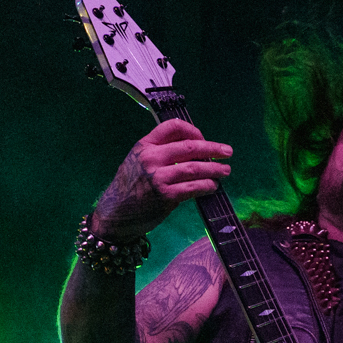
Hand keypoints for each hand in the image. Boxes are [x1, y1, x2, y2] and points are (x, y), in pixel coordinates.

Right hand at [91, 118, 231, 237]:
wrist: (114, 214)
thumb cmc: (129, 188)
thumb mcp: (137, 161)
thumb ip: (159, 153)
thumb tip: (193, 150)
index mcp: (145, 145)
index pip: (174, 127)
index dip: (194, 131)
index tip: (204, 140)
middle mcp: (151, 158)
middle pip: (190, 147)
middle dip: (213, 148)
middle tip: (227, 152)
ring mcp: (158, 177)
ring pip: (195, 168)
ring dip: (214, 169)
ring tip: (225, 170)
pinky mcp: (165, 196)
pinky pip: (193, 188)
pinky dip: (207, 186)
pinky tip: (213, 186)